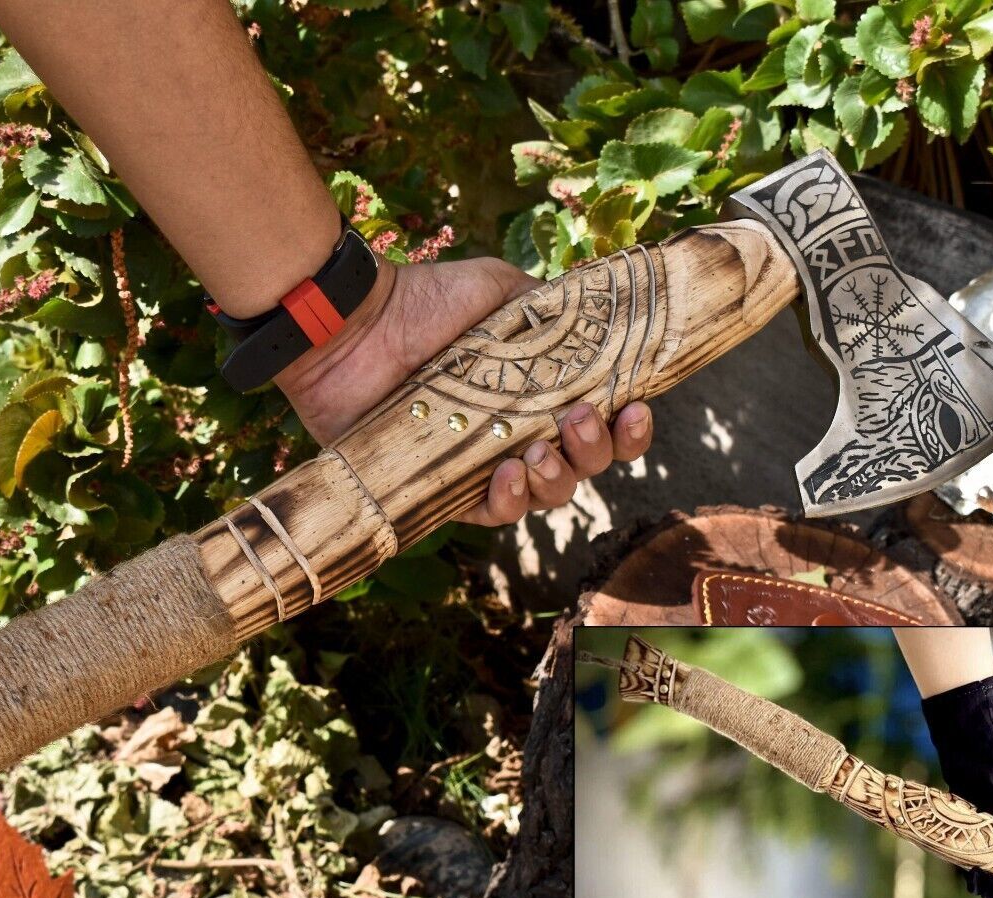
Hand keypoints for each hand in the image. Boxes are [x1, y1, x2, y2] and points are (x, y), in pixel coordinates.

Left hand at [274, 255, 653, 526]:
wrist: (356, 326)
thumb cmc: (424, 301)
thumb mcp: (499, 289)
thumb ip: (551, 308)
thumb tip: (593, 318)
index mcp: (541, 390)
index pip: (602, 422)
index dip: (629, 428)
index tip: (636, 409)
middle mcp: (516, 431)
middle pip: (583, 466)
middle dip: (596, 450)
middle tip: (579, 420)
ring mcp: (480, 462)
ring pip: (544, 494)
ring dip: (558, 478)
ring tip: (540, 451)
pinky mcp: (442, 487)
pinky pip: (488, 514)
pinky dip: (508, 501)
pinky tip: (509, 472)